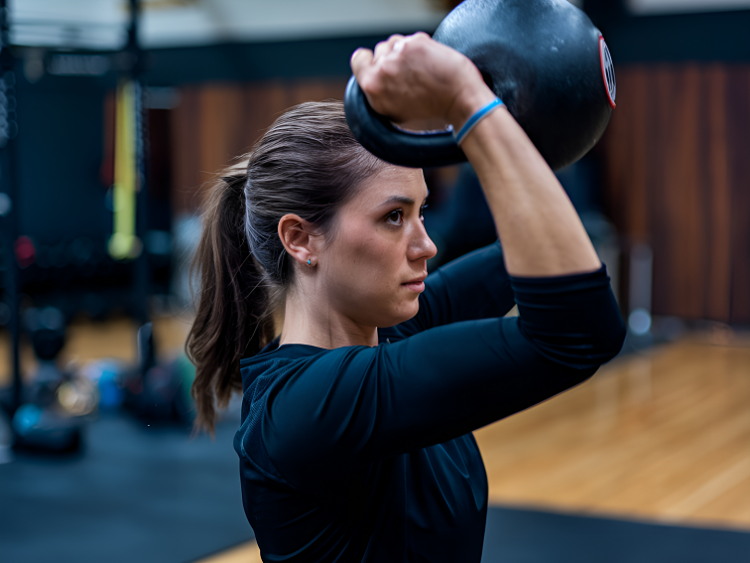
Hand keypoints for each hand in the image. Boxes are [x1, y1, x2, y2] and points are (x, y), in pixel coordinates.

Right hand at [350, 33, 495, 130]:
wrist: (459, 101)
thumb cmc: (432, 109)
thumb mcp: (395, 111)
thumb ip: (379, 92)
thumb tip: (374, 75)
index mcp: (372, 90)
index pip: (358, 60)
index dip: (370, 60)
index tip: (383, 65)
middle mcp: (381, 73)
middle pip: (380, 50)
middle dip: (393, 57)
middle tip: (410, 74)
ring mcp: (396, 57)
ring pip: (395, 42)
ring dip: (406, 51)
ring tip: (421, 68)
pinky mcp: (413, 45)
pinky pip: (412, 38)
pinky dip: (421, 47)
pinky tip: (430, 61)